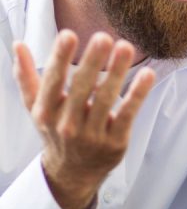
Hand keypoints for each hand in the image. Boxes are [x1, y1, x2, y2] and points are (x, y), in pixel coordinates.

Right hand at [13, 30, 154, 208]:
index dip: (60, 58)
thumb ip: (27, 77)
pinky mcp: (115, 141)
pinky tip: (147, 75)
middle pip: (81, 88)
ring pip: (106, 98)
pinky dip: (137, 94)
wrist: (72, 173)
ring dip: (117, 71)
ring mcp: (92, 134)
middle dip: (92, 61)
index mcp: (46, 112)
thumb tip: (18, 44)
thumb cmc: (56, 132)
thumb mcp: (37, 108)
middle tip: (103, 36)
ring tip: (126, 47)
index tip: (68, 35)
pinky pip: (128, 114)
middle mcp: (67, 124)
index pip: (53, 81)